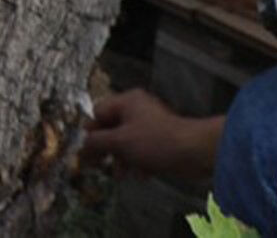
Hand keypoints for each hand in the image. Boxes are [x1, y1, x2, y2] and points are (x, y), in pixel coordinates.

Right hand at [81, 89, 220, 188]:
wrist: (194, 152)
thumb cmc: (157, 142)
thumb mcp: (120, 142)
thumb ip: (97, 142)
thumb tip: (83, 145)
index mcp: (127, 102)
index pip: (99, 113)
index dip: (91, 132)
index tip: (85, 151)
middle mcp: (138, 109)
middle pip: (112, 128)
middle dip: (107, 149)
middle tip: (98, 165)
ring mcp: (150, 124)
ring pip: (127, 141)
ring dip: (122, 159)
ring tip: (121, 175)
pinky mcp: (161, 139)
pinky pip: (142, 149)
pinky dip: (138, 161)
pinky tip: (140, 174)